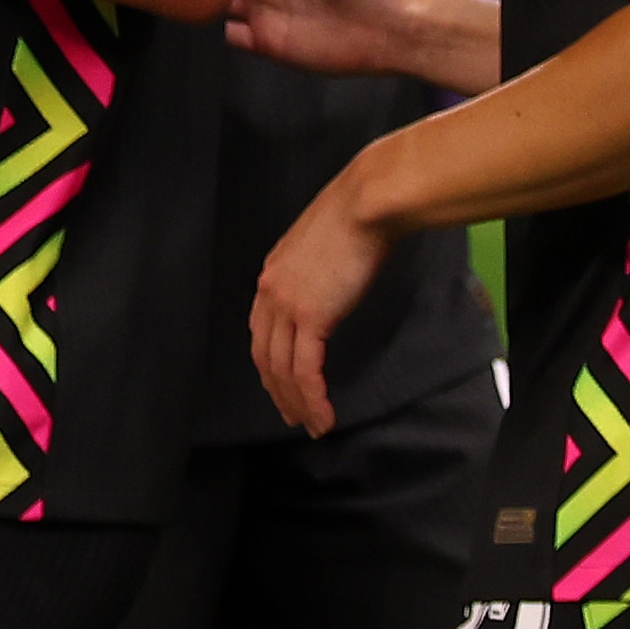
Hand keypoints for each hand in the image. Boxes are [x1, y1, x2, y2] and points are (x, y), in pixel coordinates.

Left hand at [250, 171, 396, 435]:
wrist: (368, 202)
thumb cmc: (359, 212)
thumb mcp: (325, 243)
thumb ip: (318, 269)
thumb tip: (333, 283)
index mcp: (273, 273)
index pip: (262, 331)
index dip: (270, 364)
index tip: (283, 385)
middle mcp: (270, 290)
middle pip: (265, 356)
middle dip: (278, 392)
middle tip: (293, 416)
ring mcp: (287, 304)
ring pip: (281, 370)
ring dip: (296, 404)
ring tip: (312, 426)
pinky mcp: (310, 316)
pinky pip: (305, 370)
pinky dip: (312, 398)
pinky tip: (324, 415)